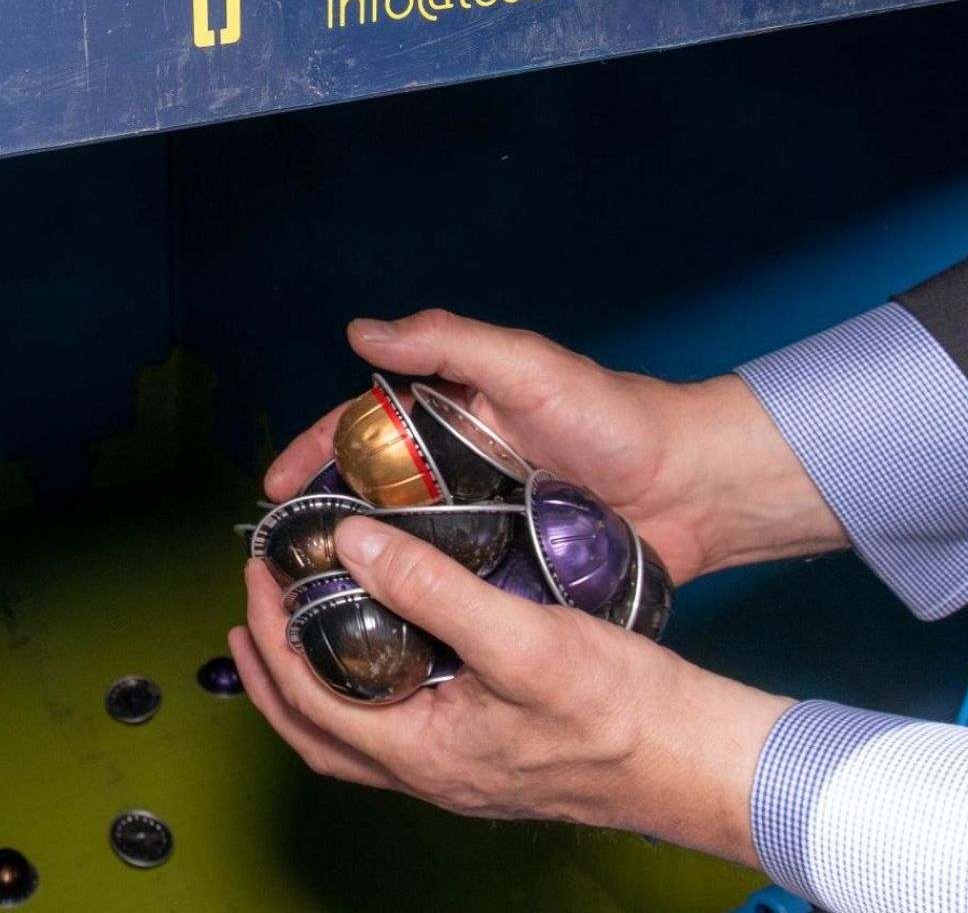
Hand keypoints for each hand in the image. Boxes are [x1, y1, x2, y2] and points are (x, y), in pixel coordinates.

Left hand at [228, 516, 792, 862]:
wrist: (694, 761)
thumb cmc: (621, 712)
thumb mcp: (520, 636)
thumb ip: (431, 588)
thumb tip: (354, 544)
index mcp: (421, 752)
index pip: (306, 695)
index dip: (268, 632)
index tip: (259, 570)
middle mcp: (430, 774)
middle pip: (315, 731)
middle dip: (271, 671)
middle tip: (255, 606)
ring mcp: (459, 770)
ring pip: (356, 734)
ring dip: (316, 682)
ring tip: (305, 624)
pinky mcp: (489, 756)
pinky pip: (401, 726)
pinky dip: (372, 685)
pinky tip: (394, 644)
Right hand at [264, 309, 846, 582]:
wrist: (696, 488)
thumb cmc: (618, 417)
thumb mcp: (530, 367)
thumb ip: (450, 344)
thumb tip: (362, 332)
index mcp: (453, 416)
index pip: (362, 430)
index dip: (311, 454)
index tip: (272, 492)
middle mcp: (458, 472)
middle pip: (371, 496)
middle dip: (323, 524)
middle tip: (281, 566)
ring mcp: (483, 526)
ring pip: (405, 549)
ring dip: (364, 573)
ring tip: (318, 609)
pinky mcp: (512, 573)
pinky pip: (452, 591)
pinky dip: (419, 607)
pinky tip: (387, 636)